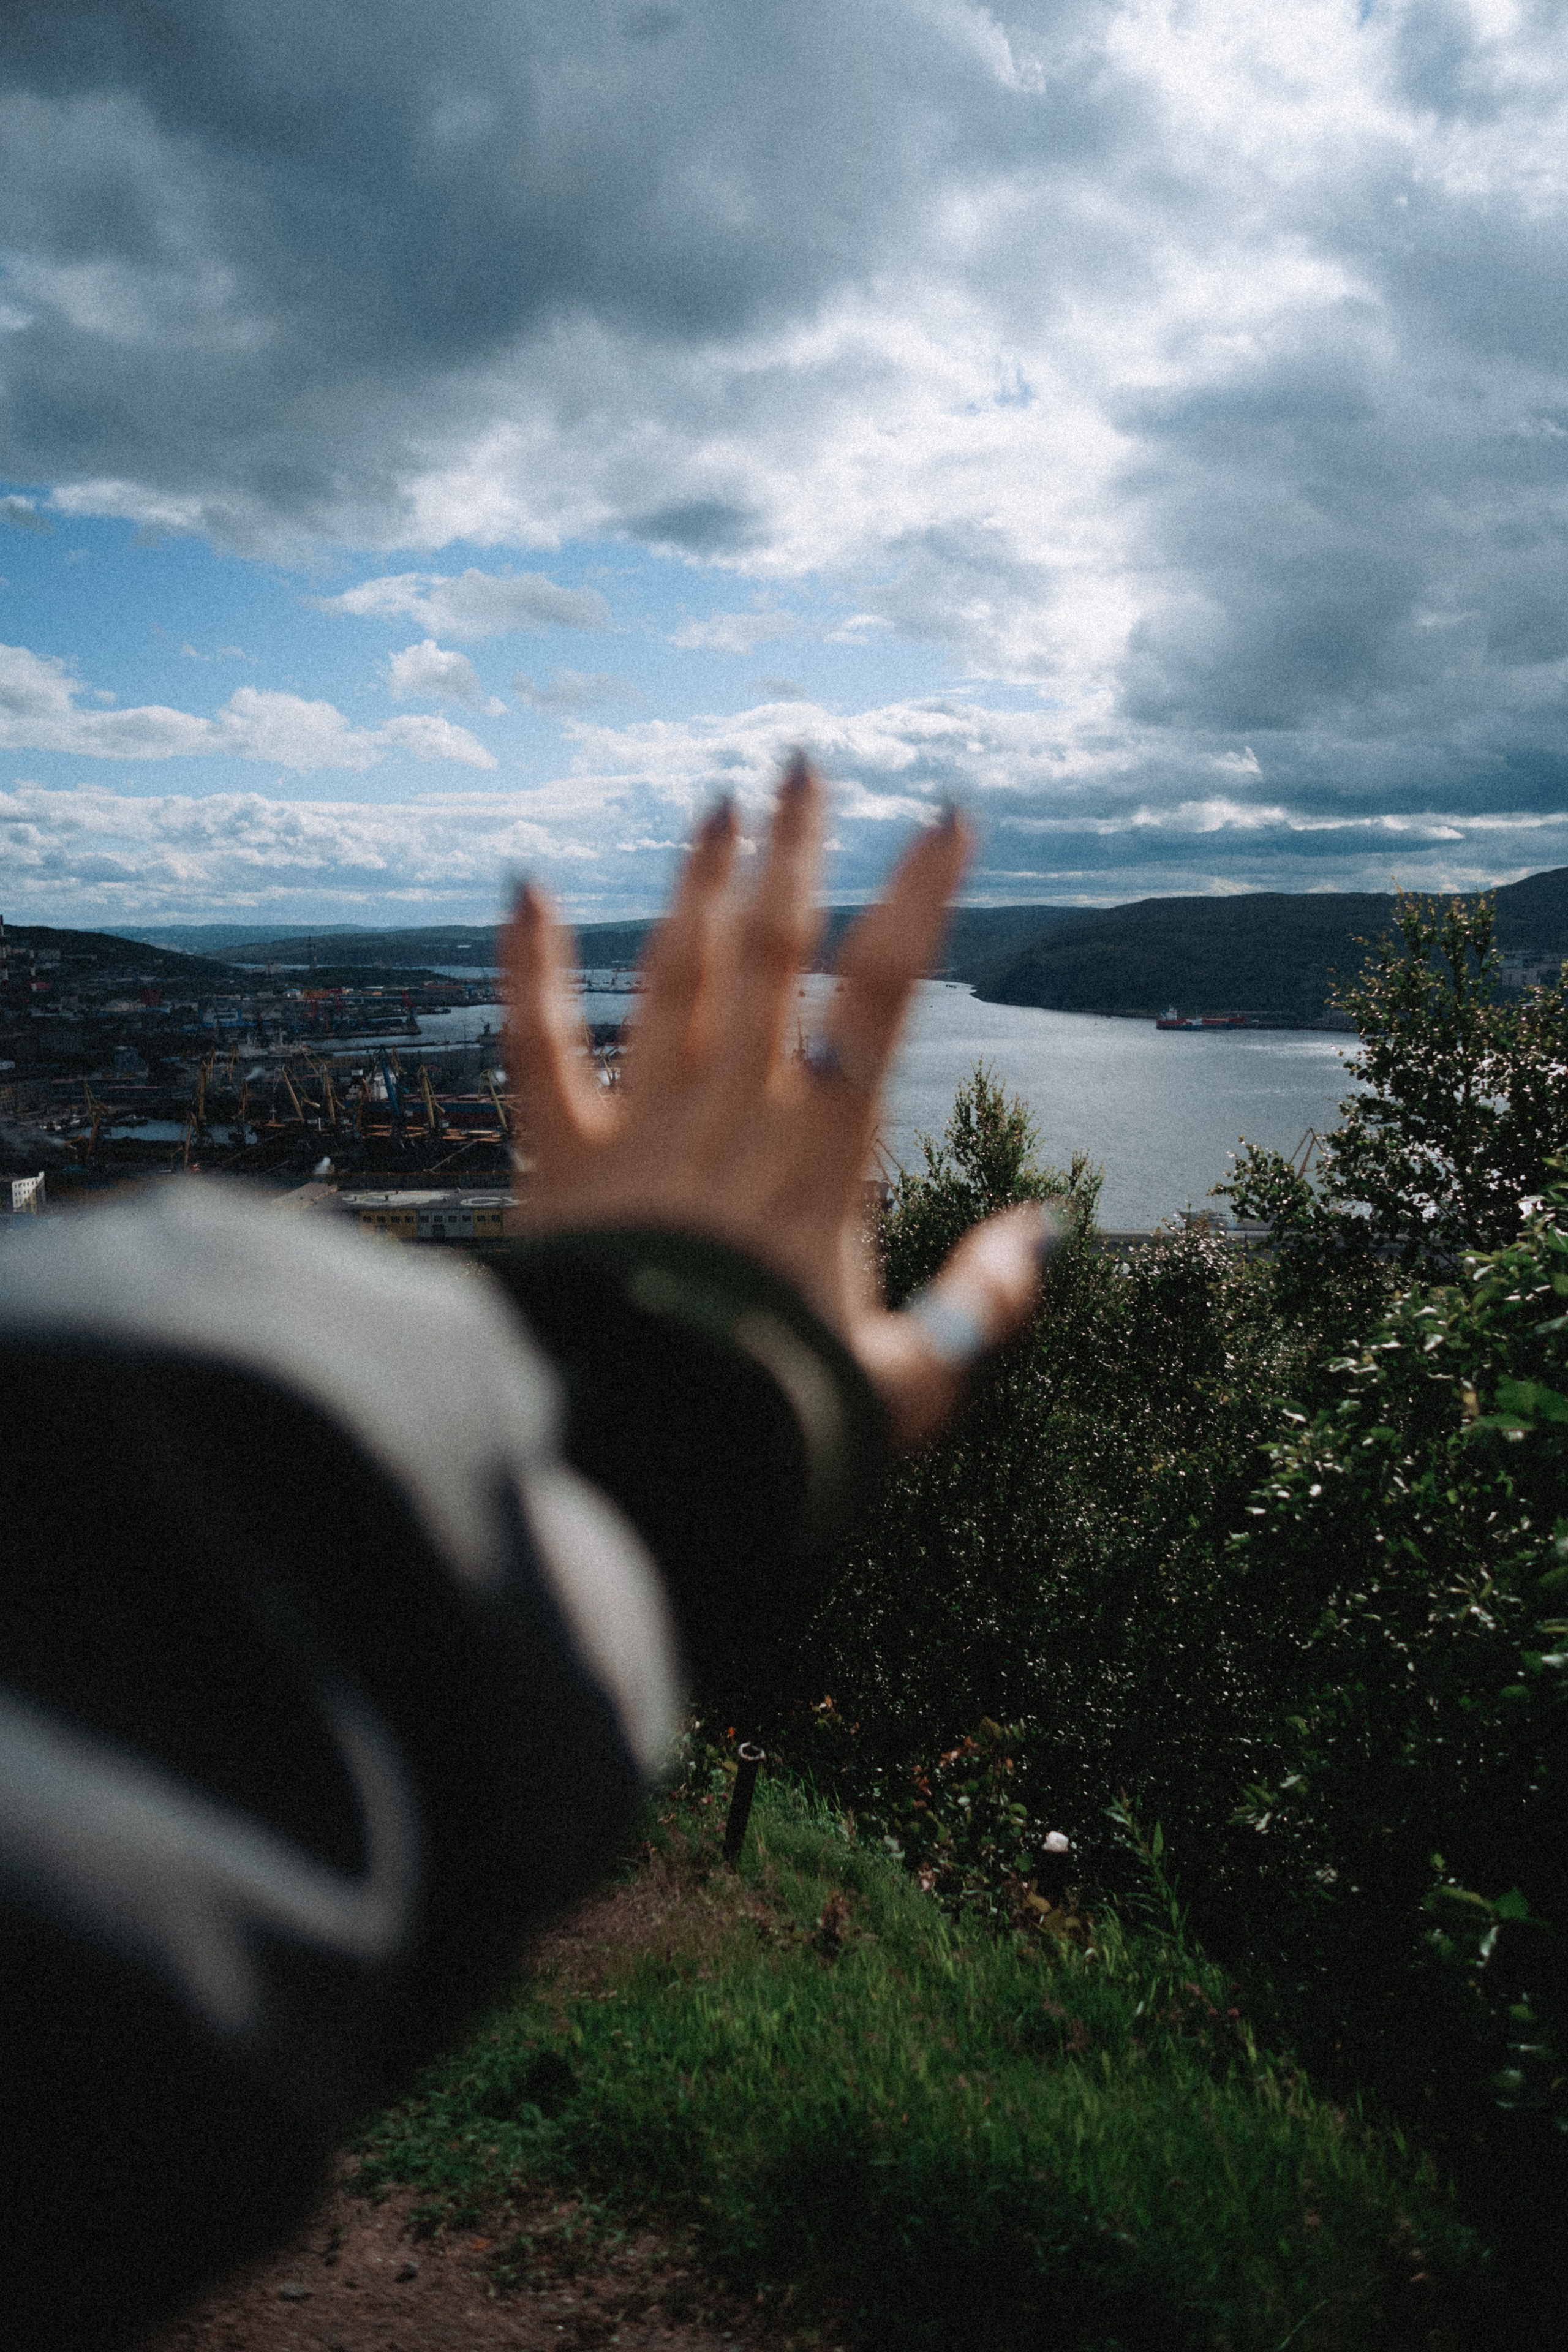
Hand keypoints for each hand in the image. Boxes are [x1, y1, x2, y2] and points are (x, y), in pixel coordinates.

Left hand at [502, 755, 1048, 1445]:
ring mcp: (641, 1132)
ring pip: (672, 976)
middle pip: (768, 952)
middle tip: (803, 765)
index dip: (918, 898)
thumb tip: (1038, 1231)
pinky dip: (528, 965)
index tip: (947, 817)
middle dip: (793, 851)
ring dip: (695, 884)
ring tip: (718, 805)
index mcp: (822, 1160)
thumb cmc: (778, 1429)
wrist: (635, 1456)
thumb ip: (981, 1310)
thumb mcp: (909, 1390)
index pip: (880, 995)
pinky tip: (524, 887)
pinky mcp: (559, 1163)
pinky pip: (536, 1046)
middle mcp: (731, 1119)